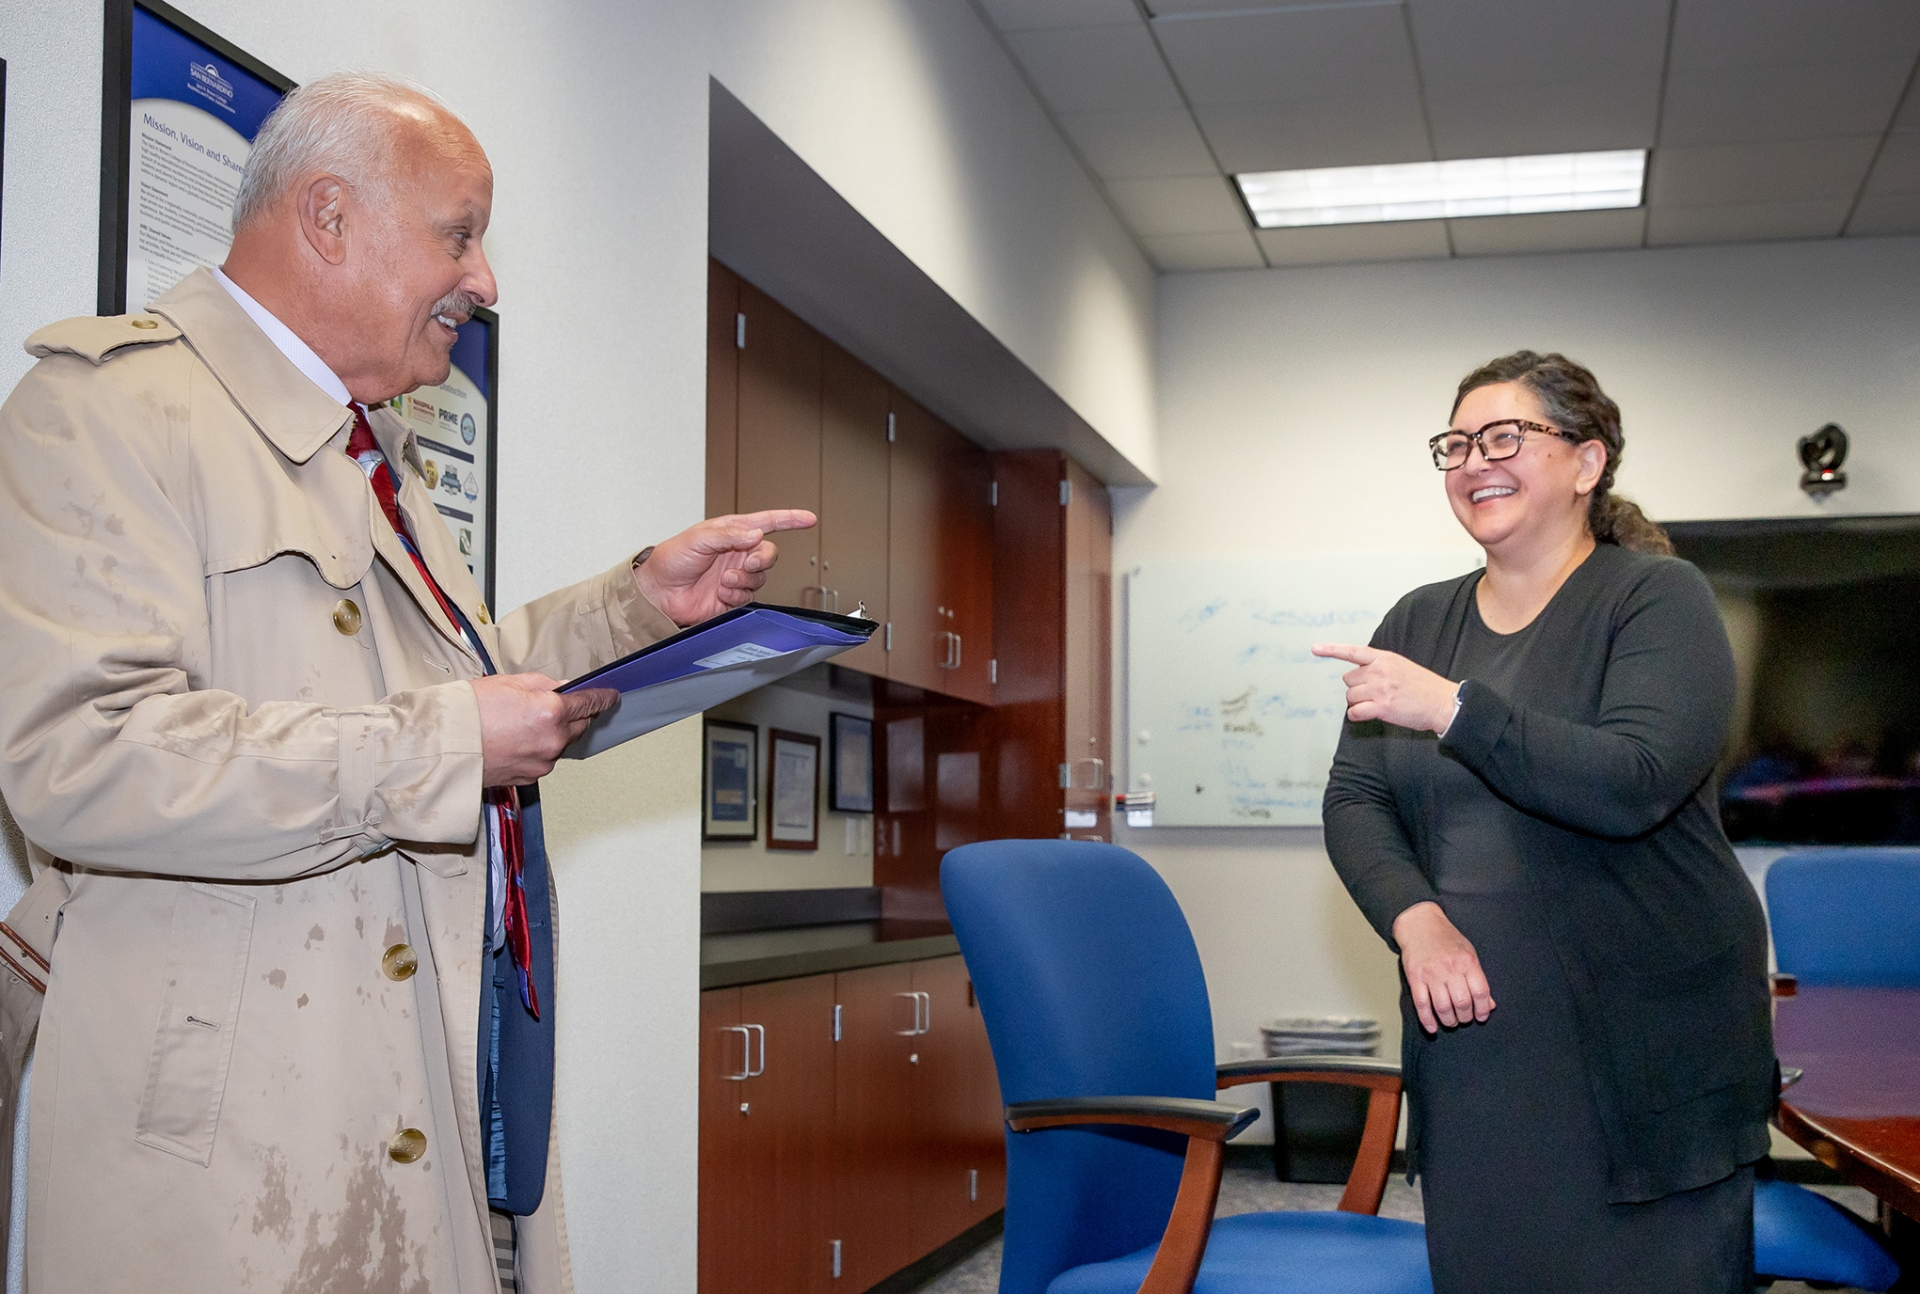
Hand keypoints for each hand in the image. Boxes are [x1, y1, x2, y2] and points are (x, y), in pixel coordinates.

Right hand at [472, 673, 618, 786]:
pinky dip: (538, 749)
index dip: (603, 698)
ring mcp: (542, 763)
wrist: (442, 746)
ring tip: (524, 723)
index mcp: (551, 713)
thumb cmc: (469, 711)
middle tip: (558, 705)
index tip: (611, 696)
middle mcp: (552, 741)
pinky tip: (517, 739)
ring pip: (560, 744)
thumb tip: (562, 689)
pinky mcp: (529, 778)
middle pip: (579, 726)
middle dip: (575, 715)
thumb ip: (544, 686)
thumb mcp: (510, 683)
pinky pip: (544, 759)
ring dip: (554, 733)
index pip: (590, 703)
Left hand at [631, 510, 817, 626]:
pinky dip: (737, 594)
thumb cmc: (671, 560)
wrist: (658, 592)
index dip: (789, 519)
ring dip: (744, 579)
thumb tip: (756, 534)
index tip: (808, 518)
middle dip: (762, 559)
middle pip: (768, 554)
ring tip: (724, 580)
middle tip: (746, 562)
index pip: (767, 522)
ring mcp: (736, 576)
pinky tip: (721, 592)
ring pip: (761, 577)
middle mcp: (737, 553)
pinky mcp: (732, 597)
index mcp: (731, 532)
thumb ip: (729, 534)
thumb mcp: (698, 538)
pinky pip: (749, 596)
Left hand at [1311, 642, 1458, 733]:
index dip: (1331, 650)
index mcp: (1384, 658)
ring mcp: (1380, 689)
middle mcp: (1379, 671)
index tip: (1315, 648)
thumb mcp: (1402, 666)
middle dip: (1357, 688)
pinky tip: (1366, 715)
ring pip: (1350, 696)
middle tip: (1373, 693)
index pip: (1353, 652)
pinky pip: (1355, 712)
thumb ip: (1380, 666)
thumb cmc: (1424, 687)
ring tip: (1375, 704)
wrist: (1442, 703)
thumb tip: (1361, 674)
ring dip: (1358, 702)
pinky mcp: (1382, 707)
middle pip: (1348, 679)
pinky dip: (1357, 715)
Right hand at [1392, 901, 1495, 1033]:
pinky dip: (1427, 1020)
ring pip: (1443, 1007)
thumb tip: (1489, 1004)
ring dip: (1449, 1020)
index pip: (1480, 992)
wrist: (1420, 924)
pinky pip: (1422, 1004)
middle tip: (1465, 1018)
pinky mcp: (1415, 978)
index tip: (1482, 1016)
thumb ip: (1479, 978)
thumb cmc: (1446, 939)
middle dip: (1465, 1017)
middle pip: (1462, 1002)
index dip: (1483, 1009)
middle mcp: (1450, 968)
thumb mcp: (1469, 953)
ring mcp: (1431, 974)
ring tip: (1452, 1021)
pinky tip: (1432, 1027)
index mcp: (1467, 961)